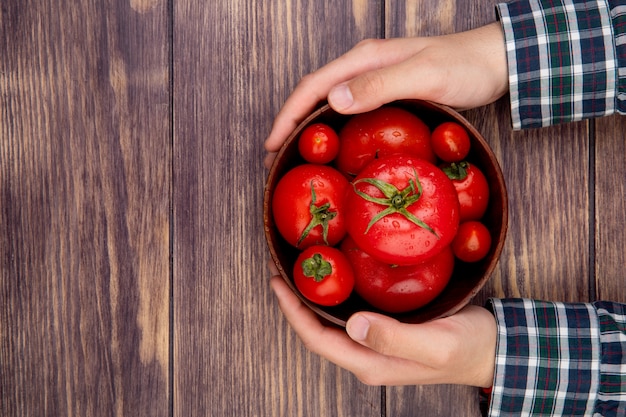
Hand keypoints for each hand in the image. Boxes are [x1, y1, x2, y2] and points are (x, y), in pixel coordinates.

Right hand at [265, 22, 506, 166]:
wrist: (495, 61)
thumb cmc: (464, 66)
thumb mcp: (424, 75)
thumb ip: (380, 84)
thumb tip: (333, 101)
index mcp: (365, 58)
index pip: (313, 86)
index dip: (288, 115)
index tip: (272, 144)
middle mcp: (364, 66)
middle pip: (314, 93)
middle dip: (290, 123)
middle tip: (275, 157)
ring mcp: (375, 79)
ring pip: (328, 102)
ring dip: (307, 126)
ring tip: (294, 154)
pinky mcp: (387, 92)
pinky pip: (348, 110)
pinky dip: (331, 128)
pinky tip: (331, 145)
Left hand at [269, 273, 496, 386]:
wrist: (493, 350)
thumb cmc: (469, 348)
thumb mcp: (436, 343)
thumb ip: (395, 339)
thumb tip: (352, 324)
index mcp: (372, 364)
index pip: (318, 340)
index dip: (292, 312)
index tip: (278, 281)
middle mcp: (367, 358)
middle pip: (318, 333)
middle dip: (296, 303)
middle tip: (284, 268)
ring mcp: (375, 347)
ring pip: (331, 324)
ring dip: (313, 300)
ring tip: (301, 269)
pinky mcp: (385, 333)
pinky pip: (349, 317)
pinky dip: (335, 298)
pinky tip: (336, 277)